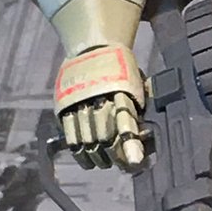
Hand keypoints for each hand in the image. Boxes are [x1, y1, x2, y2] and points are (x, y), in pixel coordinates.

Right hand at [54, 44, 145, 171]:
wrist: (93, 46)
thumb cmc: (121, 70)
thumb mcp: (137, 84)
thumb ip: (139, 108)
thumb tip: (147, 136)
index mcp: (122, 90)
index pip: (125, 121)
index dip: (129, 143)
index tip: (134, 160)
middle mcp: (98, 96)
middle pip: (105, 136)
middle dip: (115, 155)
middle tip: (124, 164)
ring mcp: (78, 101)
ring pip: (87, 139)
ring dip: (98, 156)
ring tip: (105, 163)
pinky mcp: (64, 106)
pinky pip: (70, 135)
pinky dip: (79, 152)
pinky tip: (86, 160)